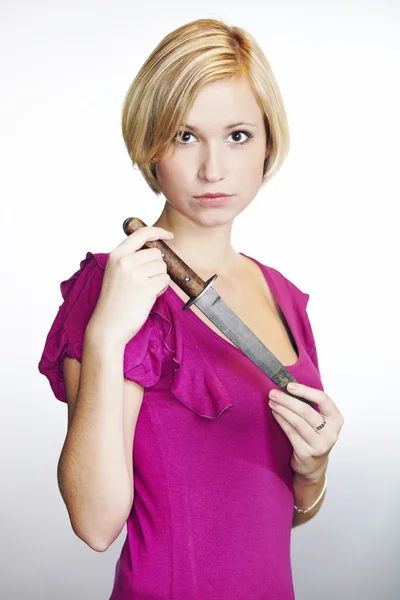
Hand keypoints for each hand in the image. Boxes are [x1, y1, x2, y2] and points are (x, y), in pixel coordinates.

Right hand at [88, 226, 174, 349]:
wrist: (108, 325)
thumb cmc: (114, 301)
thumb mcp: (115, 272)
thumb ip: (130, 258)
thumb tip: (156, 251)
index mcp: (116, 255)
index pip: (141, 233)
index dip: (158, 232)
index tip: (169, 235)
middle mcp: (125, 261)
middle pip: (157, 253)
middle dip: (156, 267)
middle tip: (144, 282)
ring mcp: (136, 274)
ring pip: (163, 267)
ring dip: (159, 279)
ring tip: (144, 290)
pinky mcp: (146, 287)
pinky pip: (165, 280)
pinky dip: (161, 289)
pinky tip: (148, 297)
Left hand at [268, 383, 343, 479]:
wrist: (313, 465)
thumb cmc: (314, 436)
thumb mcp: (320, 421)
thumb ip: (311, 406)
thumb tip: (288, 387)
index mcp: (336, 420)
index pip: (323, 399)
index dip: (305, 391)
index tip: (289, 386)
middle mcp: (331, 433)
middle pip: (307, 411)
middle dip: (287, 400)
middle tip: (273, 393)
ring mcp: (319, 444)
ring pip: (297, 422)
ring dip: (282, 409)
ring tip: (272, 401)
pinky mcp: (306, 453)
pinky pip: (290, 432)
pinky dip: (281, 420)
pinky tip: (274, 413)